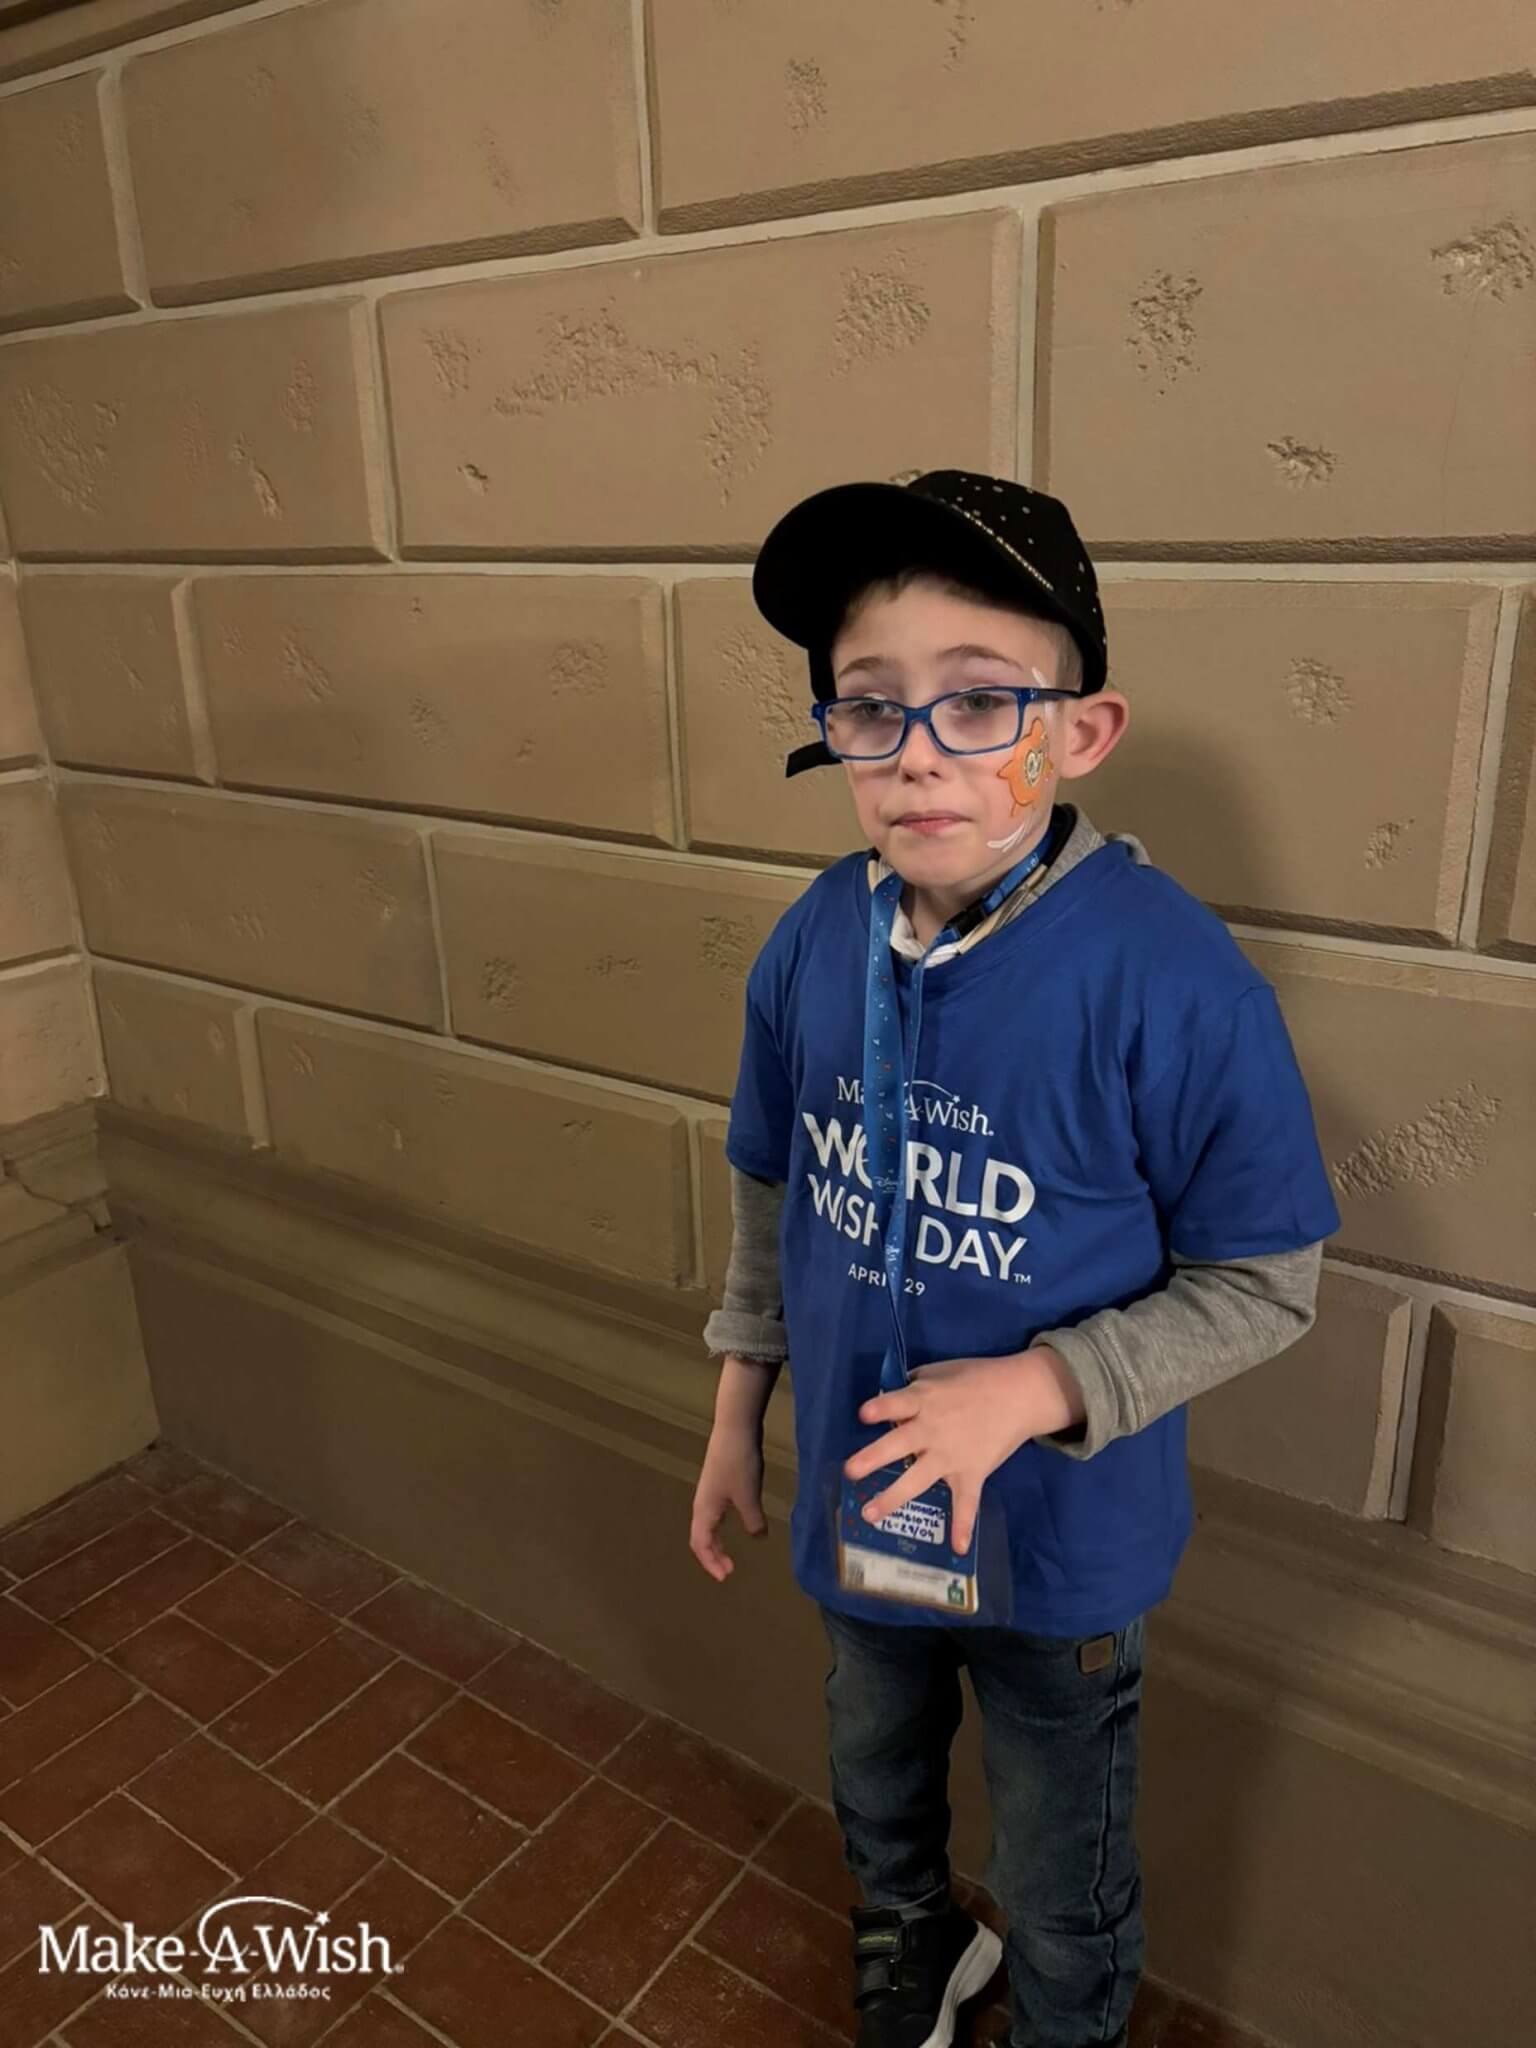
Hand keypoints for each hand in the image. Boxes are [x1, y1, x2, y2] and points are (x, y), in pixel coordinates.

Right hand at [689, 1423, 768, 1583]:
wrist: (735, 1427)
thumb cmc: (738, 1464)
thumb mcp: (749, 1496)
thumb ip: (753, 1521)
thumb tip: (758, 1538)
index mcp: (704, 1510)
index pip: (700, 1545)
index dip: (711, 1563)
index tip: (726, 1577)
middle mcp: (702, 1503)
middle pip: (701, 1537)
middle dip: (712, 1557)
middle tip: (729, 1571)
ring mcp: (709, 1491)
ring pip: (707, 1524)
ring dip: (717, 1542)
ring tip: (730, 1554)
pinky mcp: (719, 1481)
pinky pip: (716, 1513)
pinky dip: (723, 1526)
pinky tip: (739, 1521)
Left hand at [843, 1347, 1084, 1552]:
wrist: (1020, 1394)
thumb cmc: (977, 1377)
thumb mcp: (941, 1371)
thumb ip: (915, 1384)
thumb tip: (890, 1398)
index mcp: (925, 1400)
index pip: (897, 1403)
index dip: (881, 1409)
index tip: (863, 1415)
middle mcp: (933, 1430)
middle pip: (899, 1444)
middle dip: (874, 1458)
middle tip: (851, 1471)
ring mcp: (951, 1455)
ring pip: (918, 1478)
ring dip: (894, 1497)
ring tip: (869, 1514)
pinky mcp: (971, 1472)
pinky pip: (967, 1502)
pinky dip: (964, 1525)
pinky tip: (957, 1547)